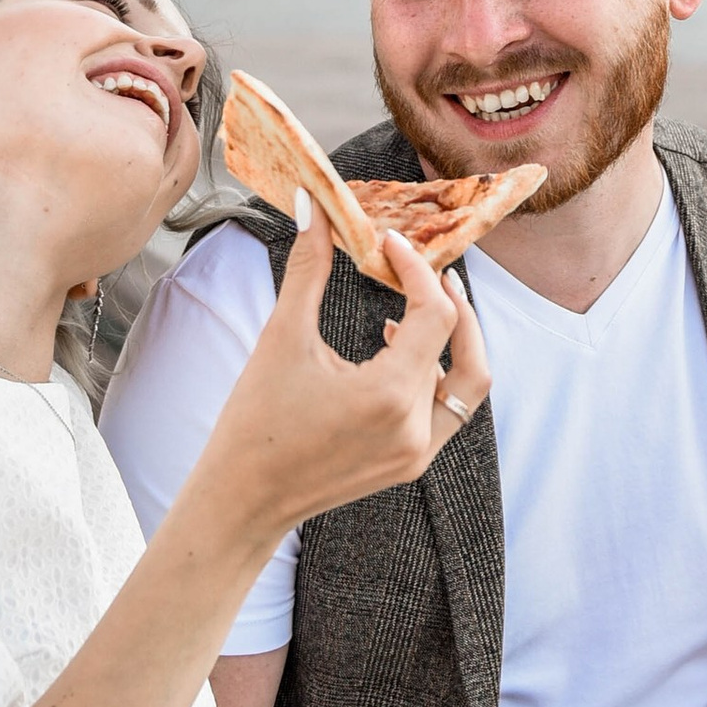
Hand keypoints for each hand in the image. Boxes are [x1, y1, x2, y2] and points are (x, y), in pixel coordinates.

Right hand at [200, 196, 491, 544]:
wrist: (242, 501)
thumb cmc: (254, 423)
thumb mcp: (281, 338)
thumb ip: (306, 268)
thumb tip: (312, 205)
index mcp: (390, 396)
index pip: (435, 314)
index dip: (417, 270)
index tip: (388, 244)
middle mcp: (416, 429)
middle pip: (461, 347)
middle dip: (448, 301)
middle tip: (422, 269)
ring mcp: (418, 453)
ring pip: (464, 382)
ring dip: (450, 339)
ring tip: (412, 308)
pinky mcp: (410, 464)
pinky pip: (447, 410)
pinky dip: (436, 373)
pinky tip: (396, 348)